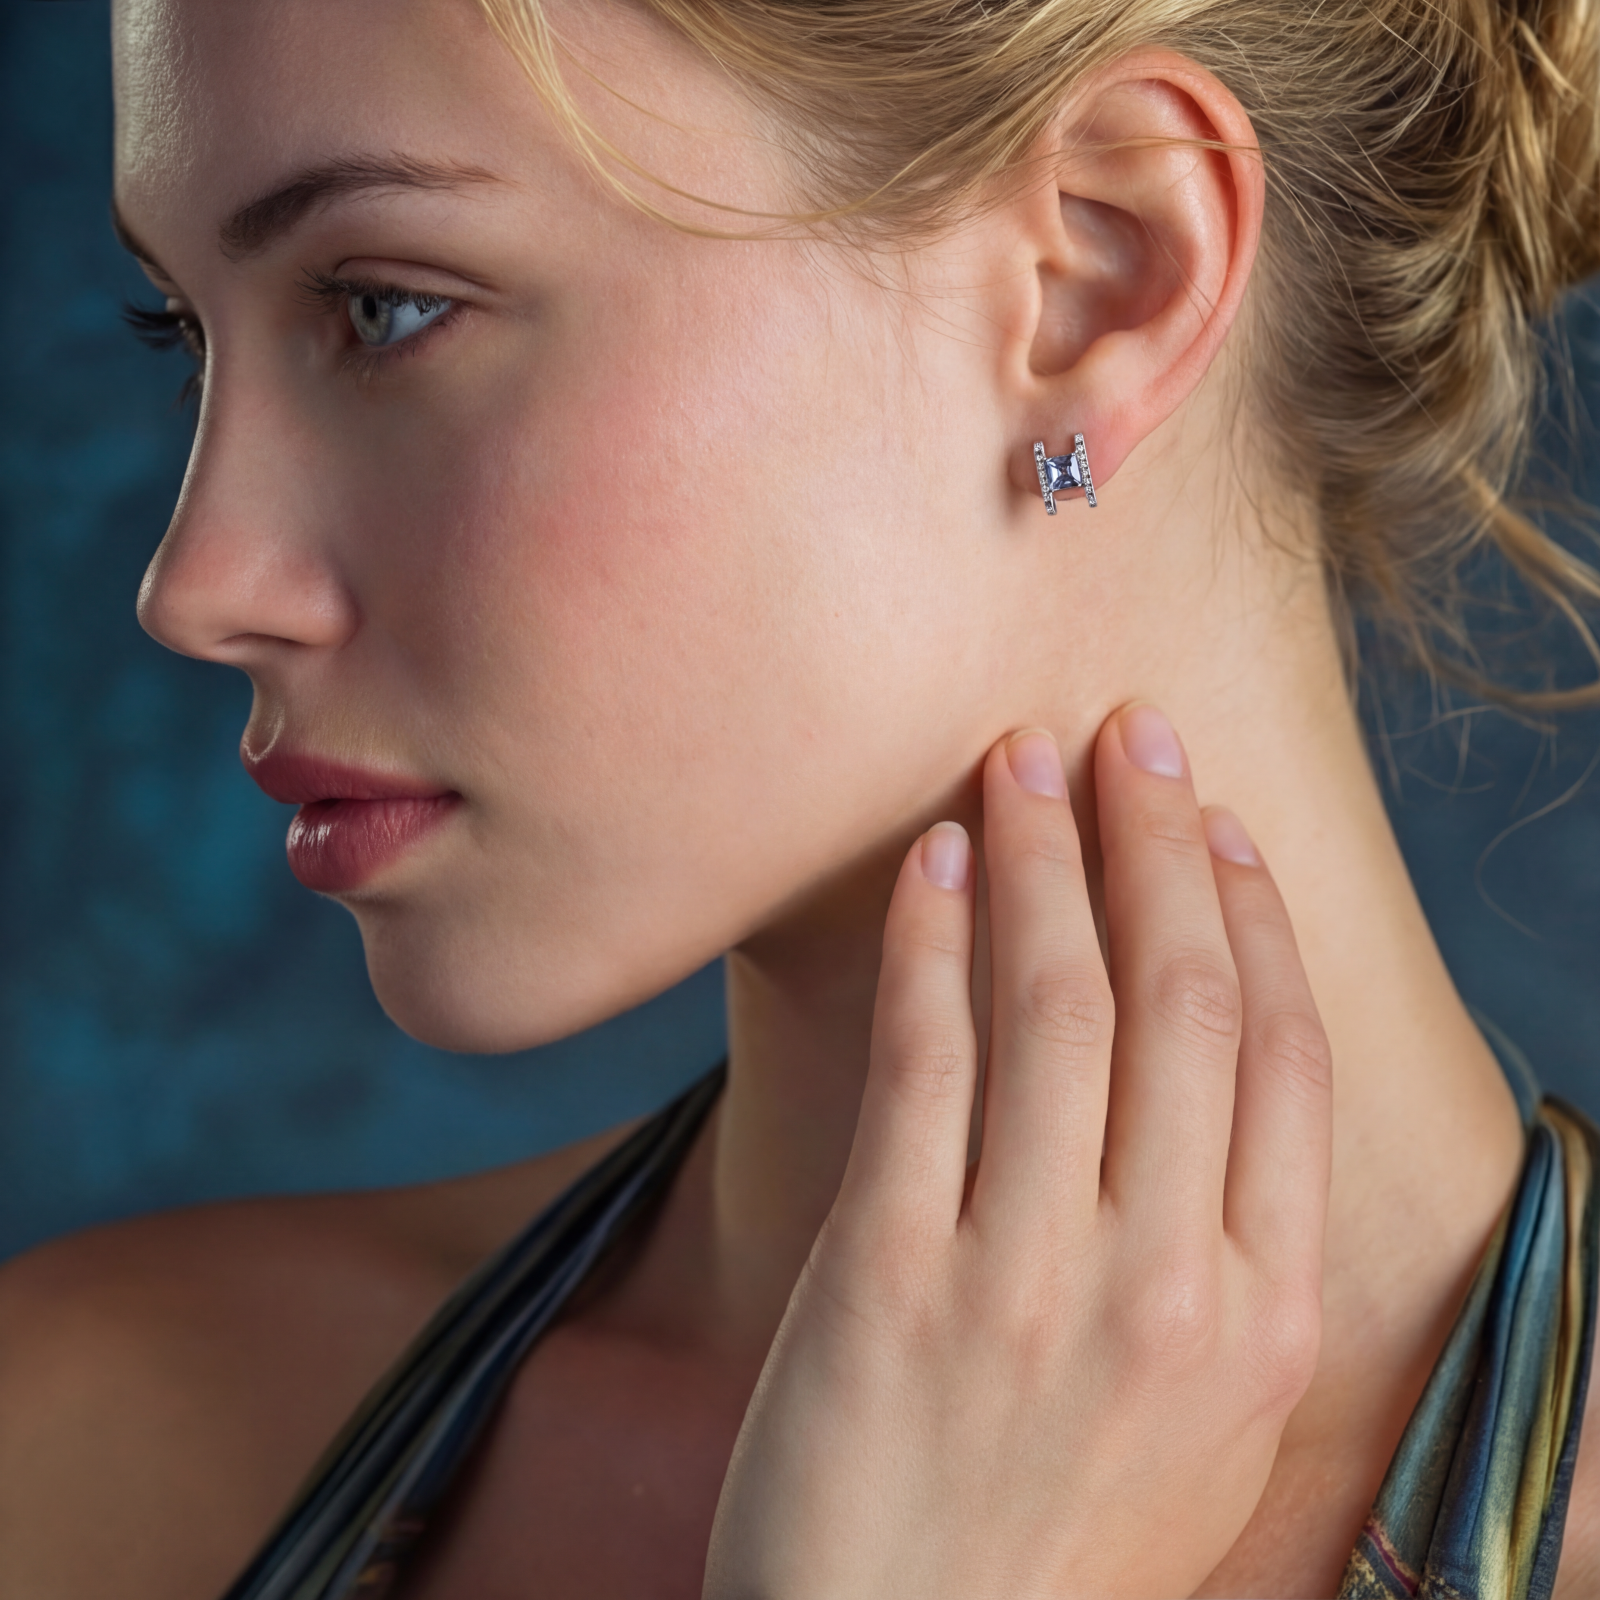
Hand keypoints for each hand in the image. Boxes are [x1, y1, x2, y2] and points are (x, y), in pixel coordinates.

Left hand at [704, 705, 1332, 1599]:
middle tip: (1127, 731)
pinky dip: (933, 943)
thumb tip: (1202, 1105)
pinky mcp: (890, 1276)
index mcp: (1267, 1322)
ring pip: (1061, 1005)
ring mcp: (1030, 1279)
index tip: (1220, 826)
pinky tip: (935, 861)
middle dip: (1157, 843)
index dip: (1254, 918)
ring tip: (1022, 758)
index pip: (1286, 1062)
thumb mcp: (1195, 1438)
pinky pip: (926, 1062)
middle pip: (1186, 1002)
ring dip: (1047, 857)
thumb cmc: (1047, 1556)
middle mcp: (1169, 1286)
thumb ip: (1218, 1277)